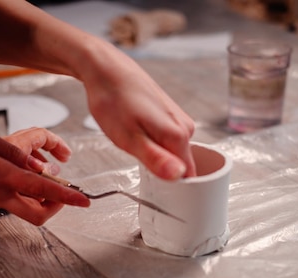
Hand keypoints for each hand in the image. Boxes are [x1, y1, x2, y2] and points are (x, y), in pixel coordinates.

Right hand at [0, 118, 88, 224]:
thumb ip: (14, 152)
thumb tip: (38, 165)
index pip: (41, 189)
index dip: (66, 196)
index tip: (84, 199)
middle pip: (38, 214)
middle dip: (58, 205)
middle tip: (67, 190)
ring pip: (28, 210)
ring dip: (44, 199)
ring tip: (48, 176)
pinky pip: (15, 203)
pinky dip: (28, 194)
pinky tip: (27, 173)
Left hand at [80, 43, 195, 179]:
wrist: (106, 69)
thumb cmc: (112, 101)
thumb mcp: (128, 137)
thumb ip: (155, 159)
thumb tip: (178, 176)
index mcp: (178, 135)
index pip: (191, 176)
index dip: (175, 188)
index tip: (156, 187)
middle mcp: (185, 127)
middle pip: (184, 166)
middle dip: (164, 172)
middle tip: (139, 164)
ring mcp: (179, 120)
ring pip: (175, 153)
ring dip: (158, 157)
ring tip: (135, 147)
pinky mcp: (171, 115)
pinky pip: (169, 141)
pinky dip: (155, 144)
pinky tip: (139, 136)